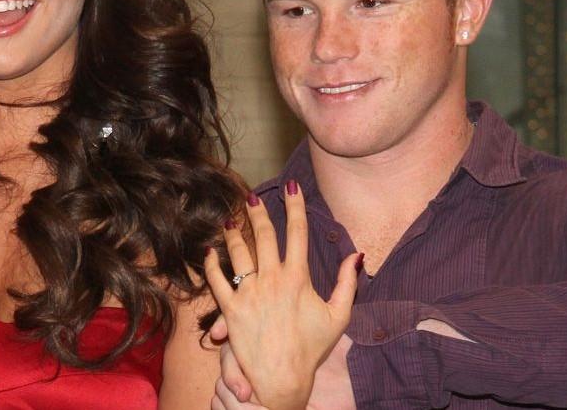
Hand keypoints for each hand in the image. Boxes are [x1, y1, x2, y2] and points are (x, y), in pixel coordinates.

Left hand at [204, 181, 361, 409]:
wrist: (282, 379)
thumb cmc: (311, 348)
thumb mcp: (338, 316)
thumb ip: (347, 283)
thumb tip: (357, 256)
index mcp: (298, 277)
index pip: (297, 232)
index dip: (295, 206)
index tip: (291, 187)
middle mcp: (272, 280)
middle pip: (264, 235)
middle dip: (258, 211)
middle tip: (253, 196)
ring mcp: (250, 293)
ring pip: (238, 253)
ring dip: (232, 233)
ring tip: (229, 221)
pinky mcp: (230, 309)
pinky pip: (217, 280)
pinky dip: (211, 264)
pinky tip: (209, 253)